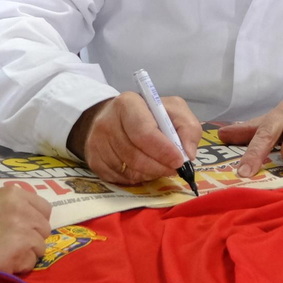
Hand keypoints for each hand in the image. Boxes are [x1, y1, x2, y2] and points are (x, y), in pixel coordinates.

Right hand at [0, 186, 52, 275]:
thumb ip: (12, 207)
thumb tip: (27, 219)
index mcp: (15, 195)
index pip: (44, 208)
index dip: (36, 220)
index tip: (27, 228)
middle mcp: (24, 211)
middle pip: (44, 229)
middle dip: (32, 238)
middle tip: (13, 244)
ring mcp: (24, 232)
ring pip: (40, 248)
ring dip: (26, 253)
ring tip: (5, 254)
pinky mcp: (20, 253)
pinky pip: (30, 263)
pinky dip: (19, 266)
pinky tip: (2, 263)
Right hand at [67, 93, 202, 185]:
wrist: (113, 118)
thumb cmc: (149, 114)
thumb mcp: (173, 110)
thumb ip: (188, 127)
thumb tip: (188, 154)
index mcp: (128, 104)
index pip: (143, 132)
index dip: (163, 150)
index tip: (179, 161)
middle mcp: (107, 122)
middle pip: (135, 155)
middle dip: (159, 166)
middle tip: (174, 169)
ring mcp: (97, 143)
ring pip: (128, 170)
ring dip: (150, 173)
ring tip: (161, 167)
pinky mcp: (94, 160)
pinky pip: (119, 179)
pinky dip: (137, 178)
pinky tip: (145, 169)